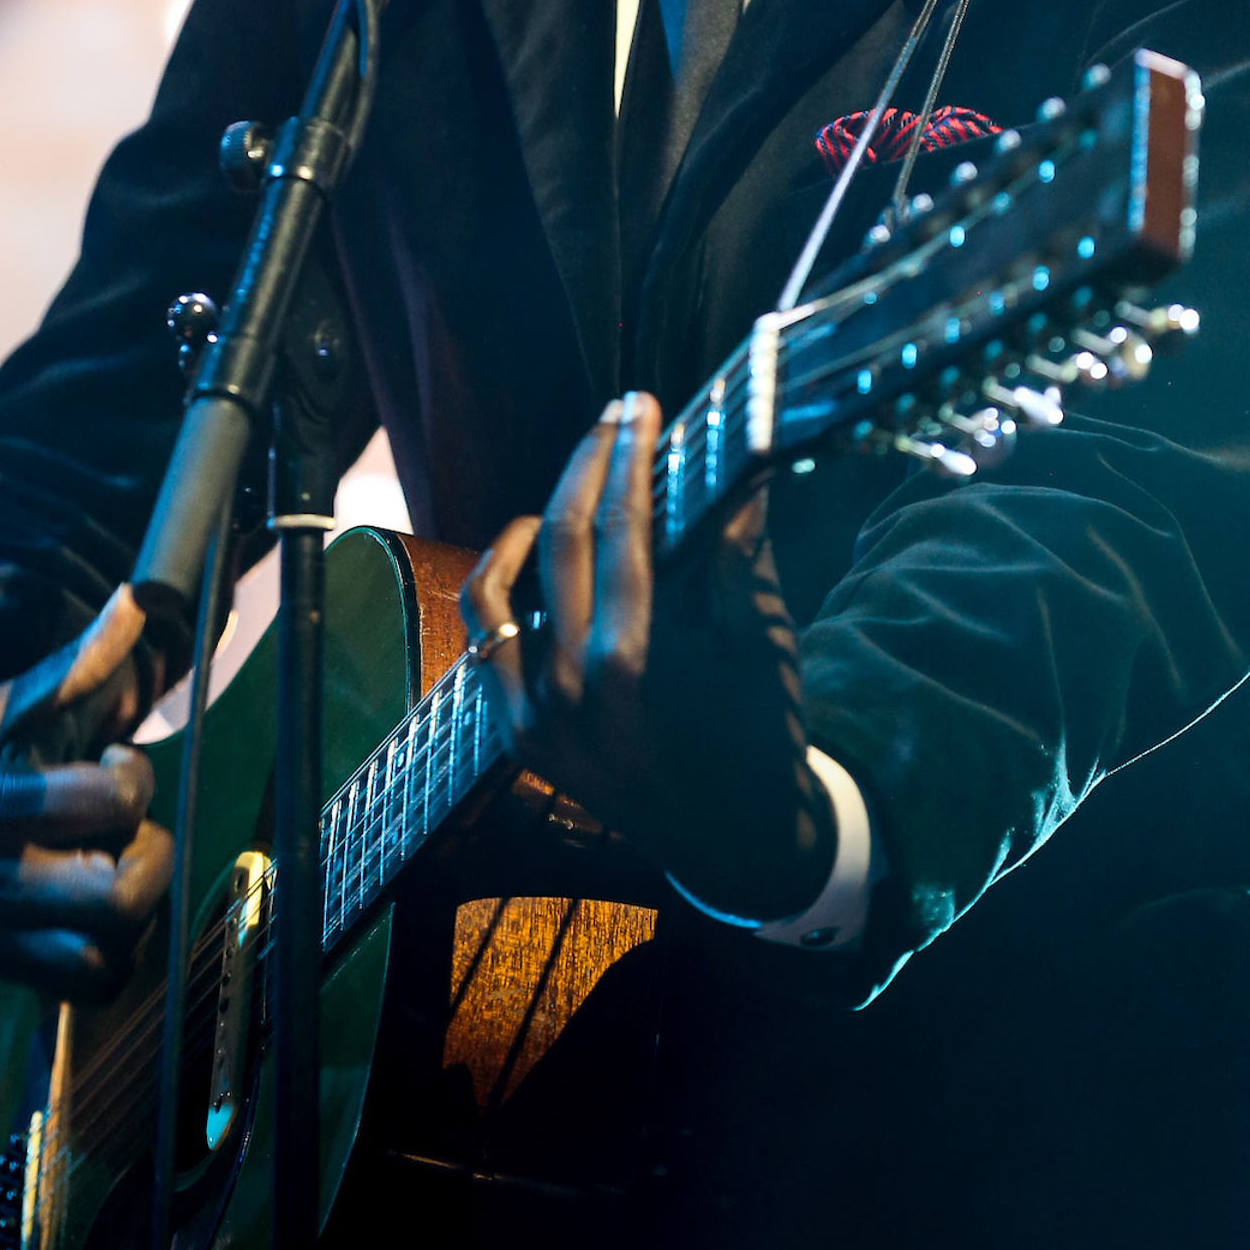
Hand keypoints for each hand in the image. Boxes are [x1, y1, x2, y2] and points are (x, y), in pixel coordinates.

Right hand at [0, 586, 173, 997]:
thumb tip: (137, 602)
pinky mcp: (10, 971)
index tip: (112, 762)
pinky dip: (116, 951)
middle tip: (126, 828)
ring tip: (114, 863)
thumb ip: (71, 667)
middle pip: (117, 895)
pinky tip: (103, 906)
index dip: (128, 778)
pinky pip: (91, 984)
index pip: (98, 806)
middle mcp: (1, 882)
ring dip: (136, 905)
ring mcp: (5, 937)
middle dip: (148, 853)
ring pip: (110, 952)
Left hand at [461, 394, 835, 922]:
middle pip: (558, 542)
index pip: (619, 531)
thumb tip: (735, 475)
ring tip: (572, 490)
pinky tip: (539, 560)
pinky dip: (505, 591)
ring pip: (499, 590)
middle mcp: (567, 692)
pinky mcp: (518, 738)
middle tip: (615, 417)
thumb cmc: (761, 737)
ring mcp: (532, 719)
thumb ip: (737, 561)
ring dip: (531, 525)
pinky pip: (487, 644)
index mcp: (632, 667)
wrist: (733, 844)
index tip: (639, 406)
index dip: (629, 457)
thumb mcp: (762, 649)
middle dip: (588, 465)